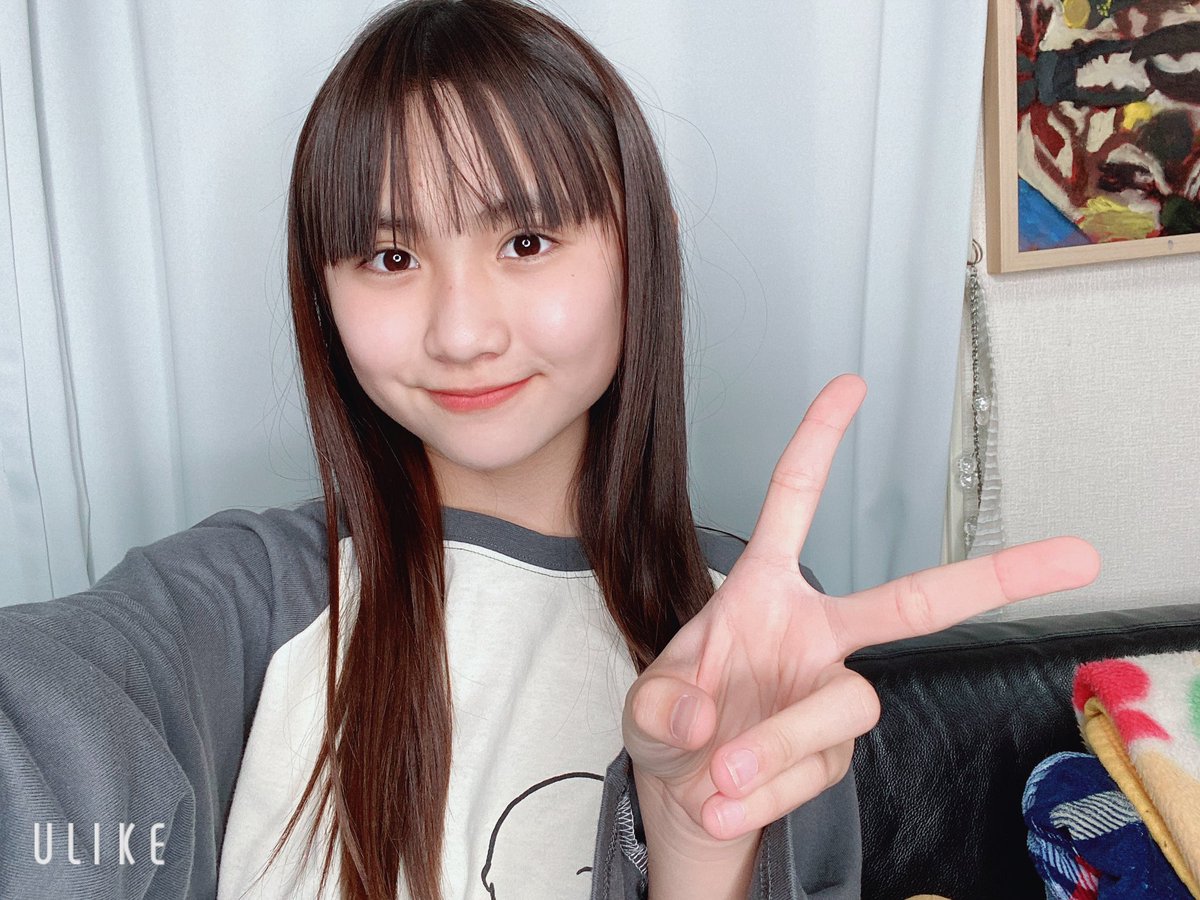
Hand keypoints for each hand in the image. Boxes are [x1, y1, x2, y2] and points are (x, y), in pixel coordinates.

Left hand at [623, 373, 1099, 846]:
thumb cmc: (672, 731)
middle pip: (913, 604)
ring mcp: (832, 695)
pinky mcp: (838, 756)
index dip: (819, 444)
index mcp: (764, 594)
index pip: (794, 505)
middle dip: (995, 578)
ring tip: (720, 776)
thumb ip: (661, 709)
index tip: (851, 386)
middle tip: (1076, 556)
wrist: (688, 800)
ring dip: (778, 746)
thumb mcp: (644, 710)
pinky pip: (810, 774)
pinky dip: (760, 795)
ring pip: (846, 707)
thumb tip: (707, 722)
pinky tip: (724, 803)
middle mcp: (814, 636)